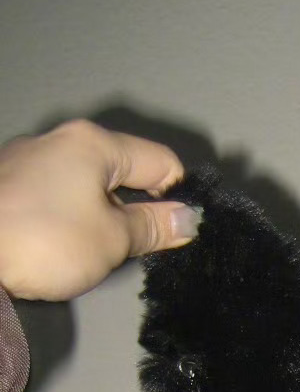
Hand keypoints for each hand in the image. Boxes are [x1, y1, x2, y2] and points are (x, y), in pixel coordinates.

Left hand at [0, 119, 200, 299]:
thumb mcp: (112, 240)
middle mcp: (59, 140)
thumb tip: (189, 219)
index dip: (178, 197)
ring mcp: (26, 159)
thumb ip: (153, 227)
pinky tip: (59, 246)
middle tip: (137, 249)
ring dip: (101, 215)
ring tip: (94, 251)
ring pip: (86, 184)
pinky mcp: (5, 184)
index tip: (179, 232)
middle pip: (121, 171)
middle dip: (136, 208)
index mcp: (93, 144)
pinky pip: (55, 194)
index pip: (160, 162)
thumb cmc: (44, 241)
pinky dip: (69, 217)